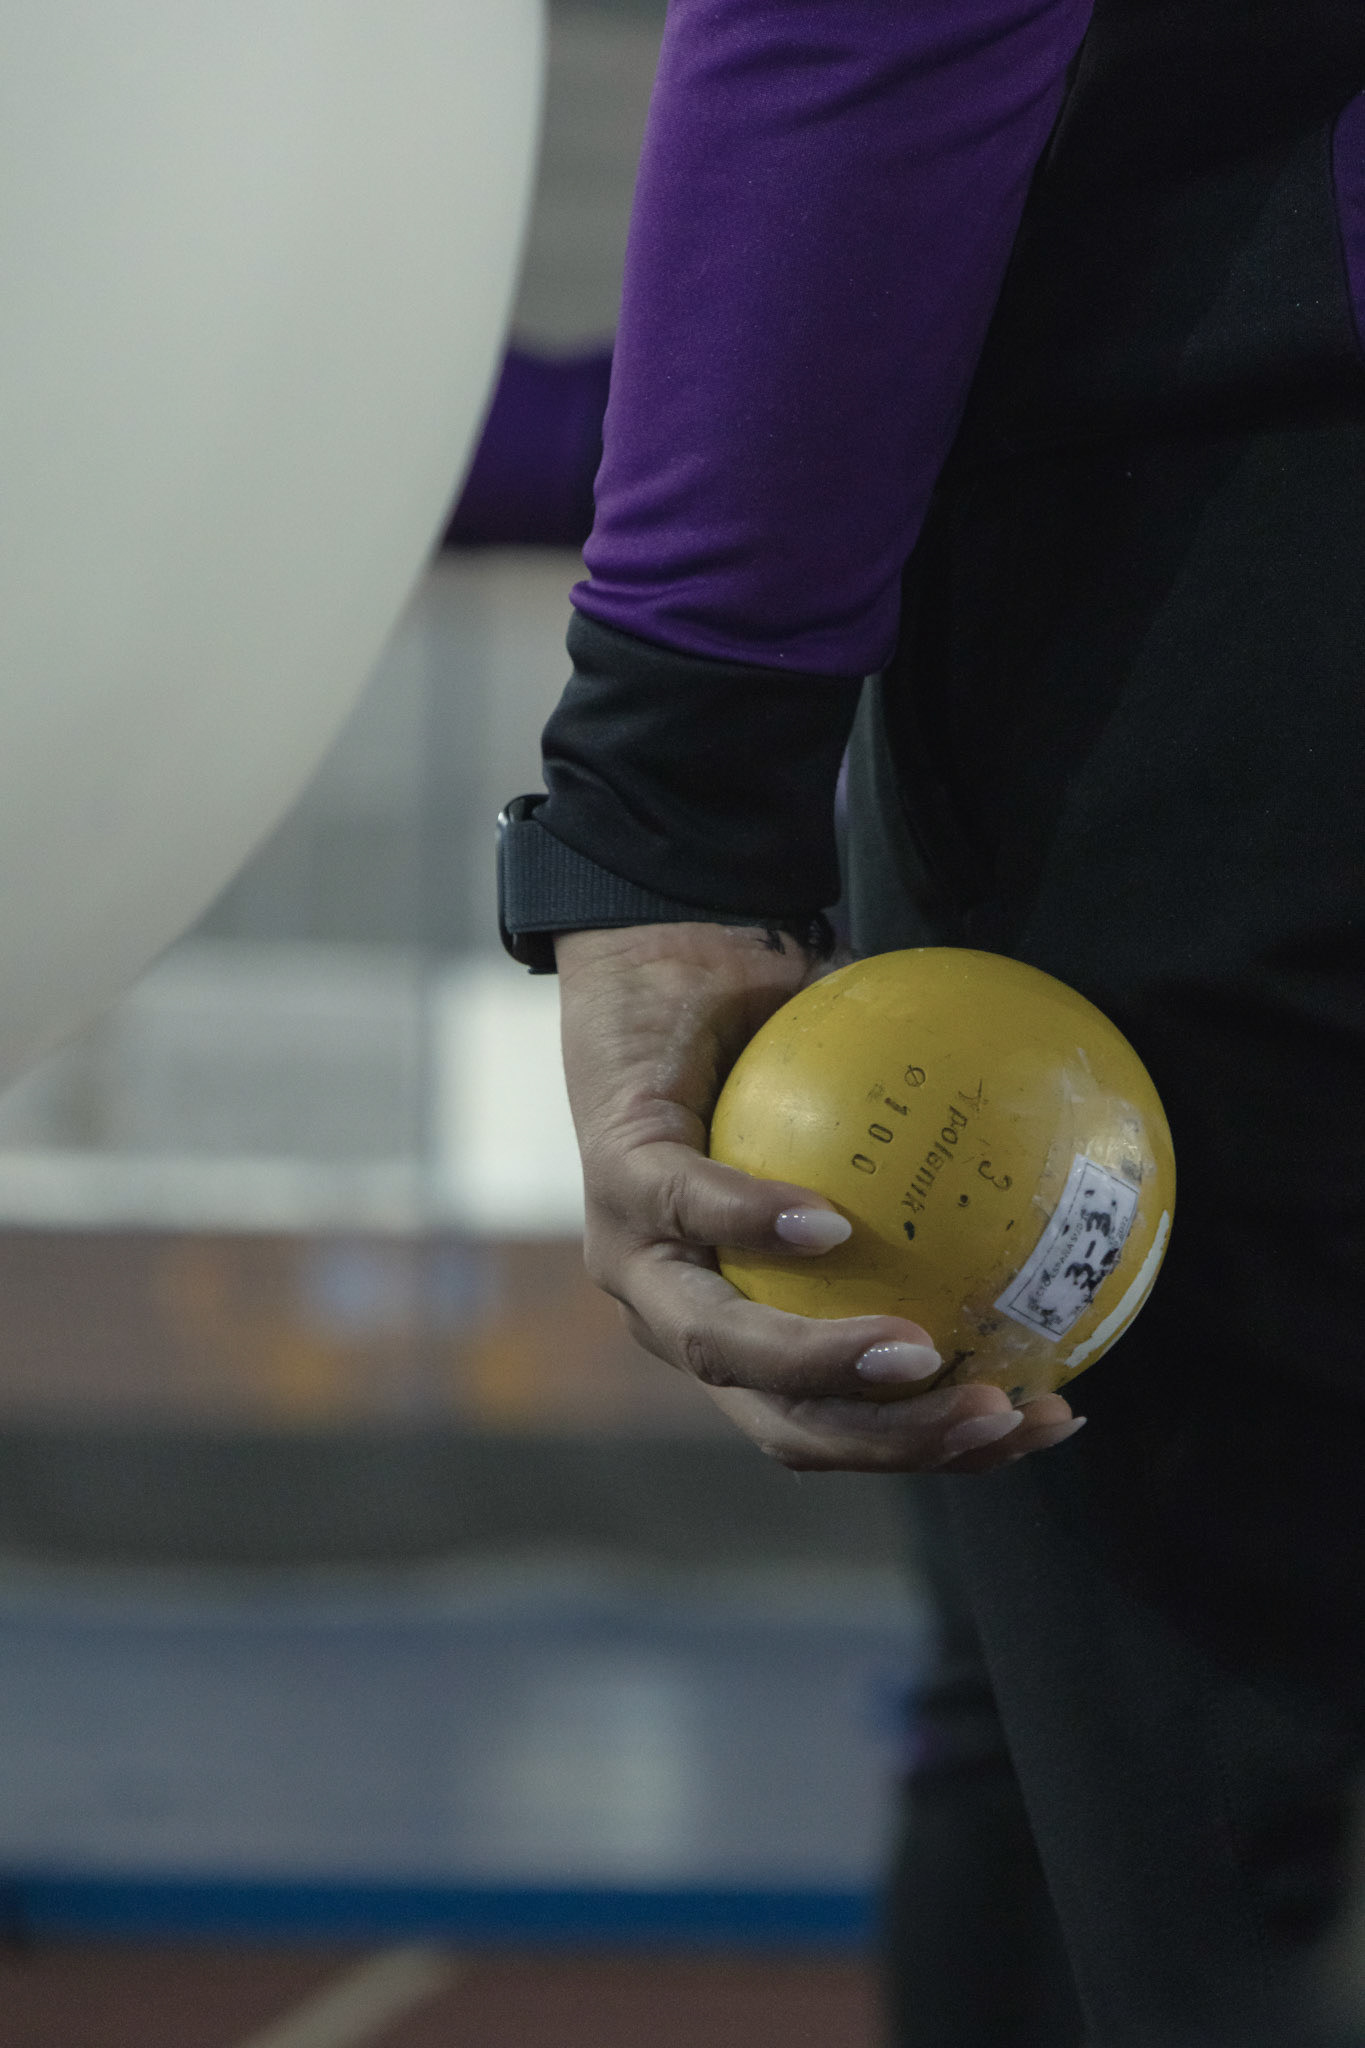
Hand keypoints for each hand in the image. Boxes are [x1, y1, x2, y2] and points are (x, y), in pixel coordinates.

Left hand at [556, 922, 1080, 1473]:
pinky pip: (690, 1206)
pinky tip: (830, 1225)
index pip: (844, 1424)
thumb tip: (1105, 1186)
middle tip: (1000, 1413)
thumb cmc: (785, 1040)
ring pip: (720, 1348)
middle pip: (787, 1428)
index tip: (1043, 1419)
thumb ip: (965, 1165)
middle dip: (894, 1443)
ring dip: (823, 1362)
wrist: (670, 947)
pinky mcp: (614, 1177)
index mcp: (751, 1325)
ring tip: (920, 1355)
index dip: (939, 1447)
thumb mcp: (892, 1114)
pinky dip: (757, 1222)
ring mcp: (637, 1257)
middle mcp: (685, 1317)